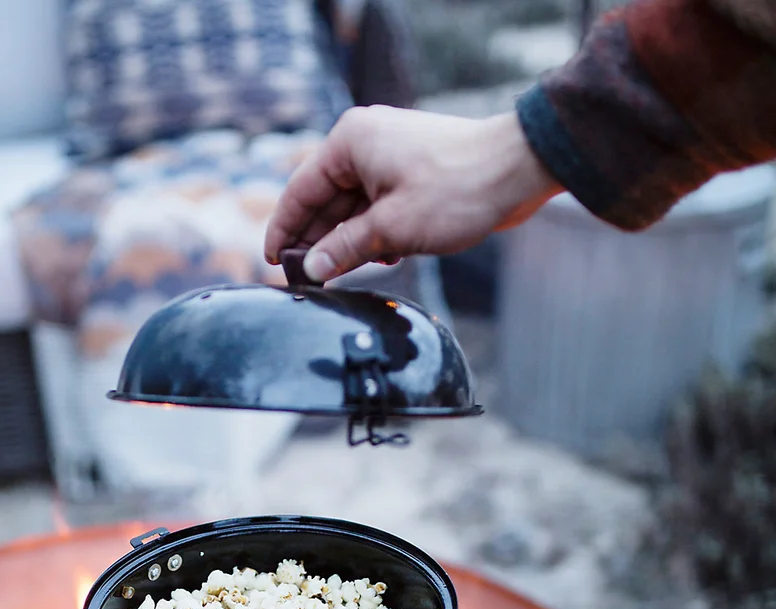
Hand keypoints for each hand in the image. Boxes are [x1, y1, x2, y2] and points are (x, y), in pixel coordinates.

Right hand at [264, 106, 562, 282]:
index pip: (300, 191)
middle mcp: (363, 144)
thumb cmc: (458, 189)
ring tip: (340, 276)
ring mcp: (388, 158)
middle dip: (317, 241)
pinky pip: (376, 207)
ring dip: (348, 242)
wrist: (520, 170)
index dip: (283, 230)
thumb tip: (311, 268)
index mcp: (349, 143)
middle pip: (324, 201)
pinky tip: (380, 259)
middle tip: (306, 281)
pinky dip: (373, 234)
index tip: (273, 263)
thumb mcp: (391, 229)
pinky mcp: (409, 174)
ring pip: (351, 208)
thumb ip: (344, 249)